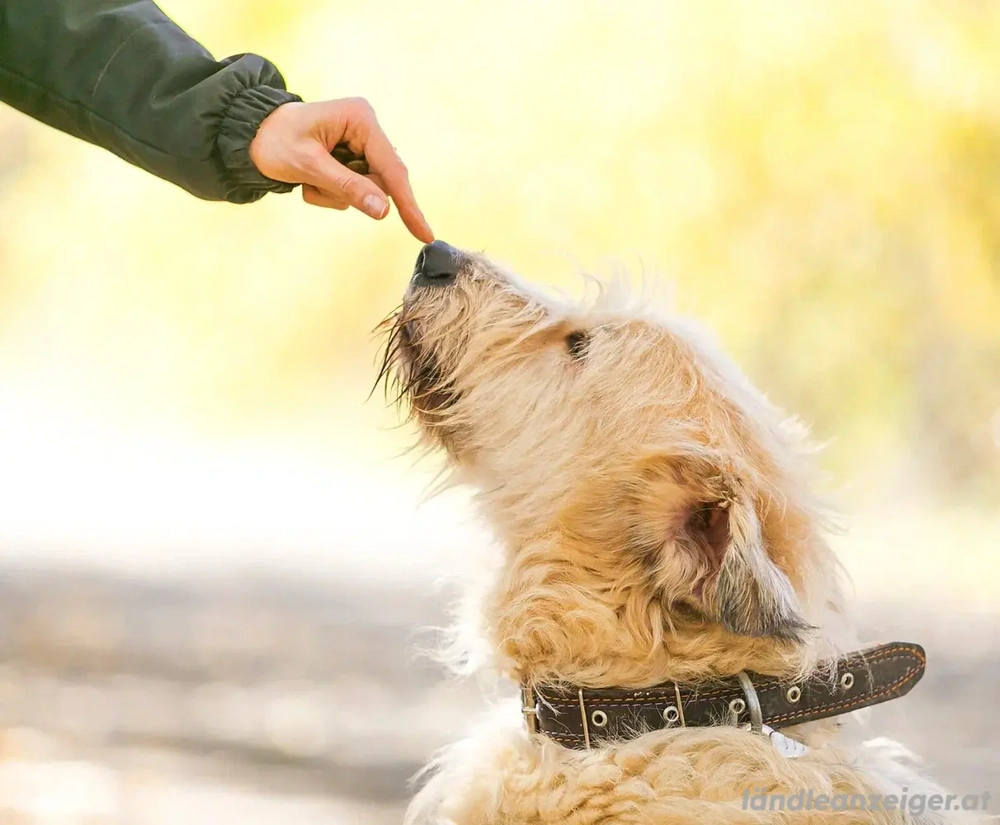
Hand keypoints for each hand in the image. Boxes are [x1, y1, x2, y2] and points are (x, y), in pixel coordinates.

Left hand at [248, 98, 433, 242]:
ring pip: (367, 190)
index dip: (408, 205)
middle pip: (381, 183)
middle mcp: (367, 129)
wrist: (249, 135)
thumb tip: (384, 211)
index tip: (425, 234)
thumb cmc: (274, 142)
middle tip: (314, 185)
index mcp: (361, 119)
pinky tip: (309, 180)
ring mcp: (360, 145)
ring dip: (335, 195)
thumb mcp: (309, 166)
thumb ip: (348, 187)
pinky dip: (330, 193)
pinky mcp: (352, 158)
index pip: (392, 170)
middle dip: (348, 193)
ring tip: (307, 180)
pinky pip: (354, 191)